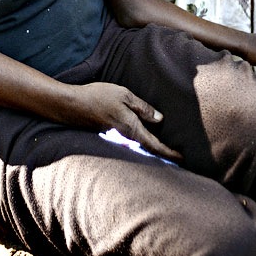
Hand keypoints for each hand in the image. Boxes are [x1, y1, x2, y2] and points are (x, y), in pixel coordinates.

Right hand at [65, 82, 182, 162]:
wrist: (72, 105)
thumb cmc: (98, 97)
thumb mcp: (123, 95)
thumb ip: (142, 107)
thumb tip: (160, 118)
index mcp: (132, 128)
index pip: (155, 145)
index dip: (170, 153)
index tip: (183, 159)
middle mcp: (125, 137)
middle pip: (148, 149)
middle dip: (163, 154)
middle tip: (179, 158)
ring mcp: (117, 137)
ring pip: (139, 146)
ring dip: (152, 149)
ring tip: (166, 149)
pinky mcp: (110, 134)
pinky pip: (130, 141)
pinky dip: (141, 143)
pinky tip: (144, 138)